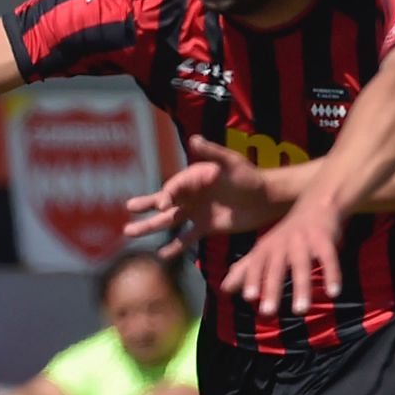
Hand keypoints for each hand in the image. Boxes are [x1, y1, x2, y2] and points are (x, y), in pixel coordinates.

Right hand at [124, 136, 277, 257]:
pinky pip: (186, 238)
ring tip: (130, 233)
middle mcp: (191, 195)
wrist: (266, 198)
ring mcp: (197, 212)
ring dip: (150, 226)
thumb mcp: (230, 163)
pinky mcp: (206, 227)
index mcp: (194, 178)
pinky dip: (174, 246)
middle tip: (127, 209)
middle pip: (163, 201)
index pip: (173, 187)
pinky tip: (161, 255)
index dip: (166, 195)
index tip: (163, 205)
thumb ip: (212, 153)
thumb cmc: (249, 176)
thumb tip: (194, 139)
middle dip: (144, 205)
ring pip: (168, 221)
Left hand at [221, 193, 343, 317]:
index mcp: (266, 247)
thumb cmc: (285, 236)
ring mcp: (304, 241)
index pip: (255, 265)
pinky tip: (334, 293)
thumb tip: (224, 290)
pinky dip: (332, 275)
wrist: (316, 206)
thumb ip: (244, 270)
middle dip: (271, 289)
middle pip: (276, 268)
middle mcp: (282, 244)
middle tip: (267, 313)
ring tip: (300, 311)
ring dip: (301, 289)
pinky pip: (329, 258)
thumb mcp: (263, 249)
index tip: (248, 298)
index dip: (251, 280)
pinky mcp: (325, 240)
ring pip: (302, 266)